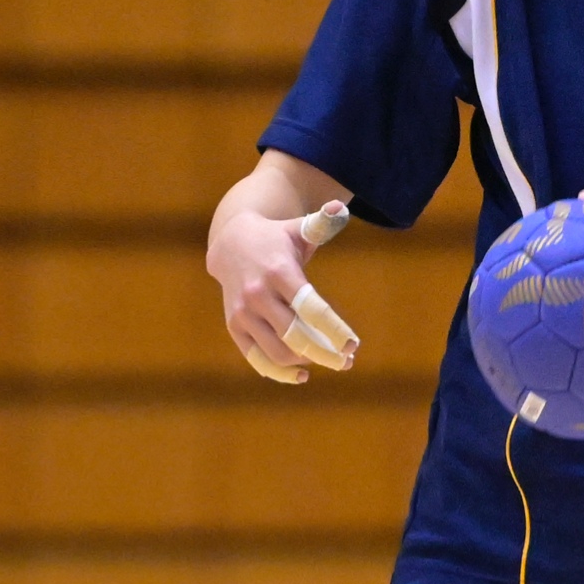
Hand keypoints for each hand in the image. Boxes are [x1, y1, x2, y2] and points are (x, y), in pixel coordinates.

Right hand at [206, 201, 360, 383]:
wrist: (230, 244)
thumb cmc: (277, 238)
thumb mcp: (299, 227)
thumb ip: (322, 222)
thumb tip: (342, 208)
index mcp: (279, 272)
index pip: (310, 308)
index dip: (334, 329)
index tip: (353, 344)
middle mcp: (258, 295)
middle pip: (295, 335)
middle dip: (325, 352)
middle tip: (348, 360)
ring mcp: (243, 313)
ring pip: (277, 351)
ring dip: (306, 362)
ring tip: (332, 362)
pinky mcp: (234, 327)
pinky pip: (256, 358)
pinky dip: (278, 372)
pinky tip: (302, 375)